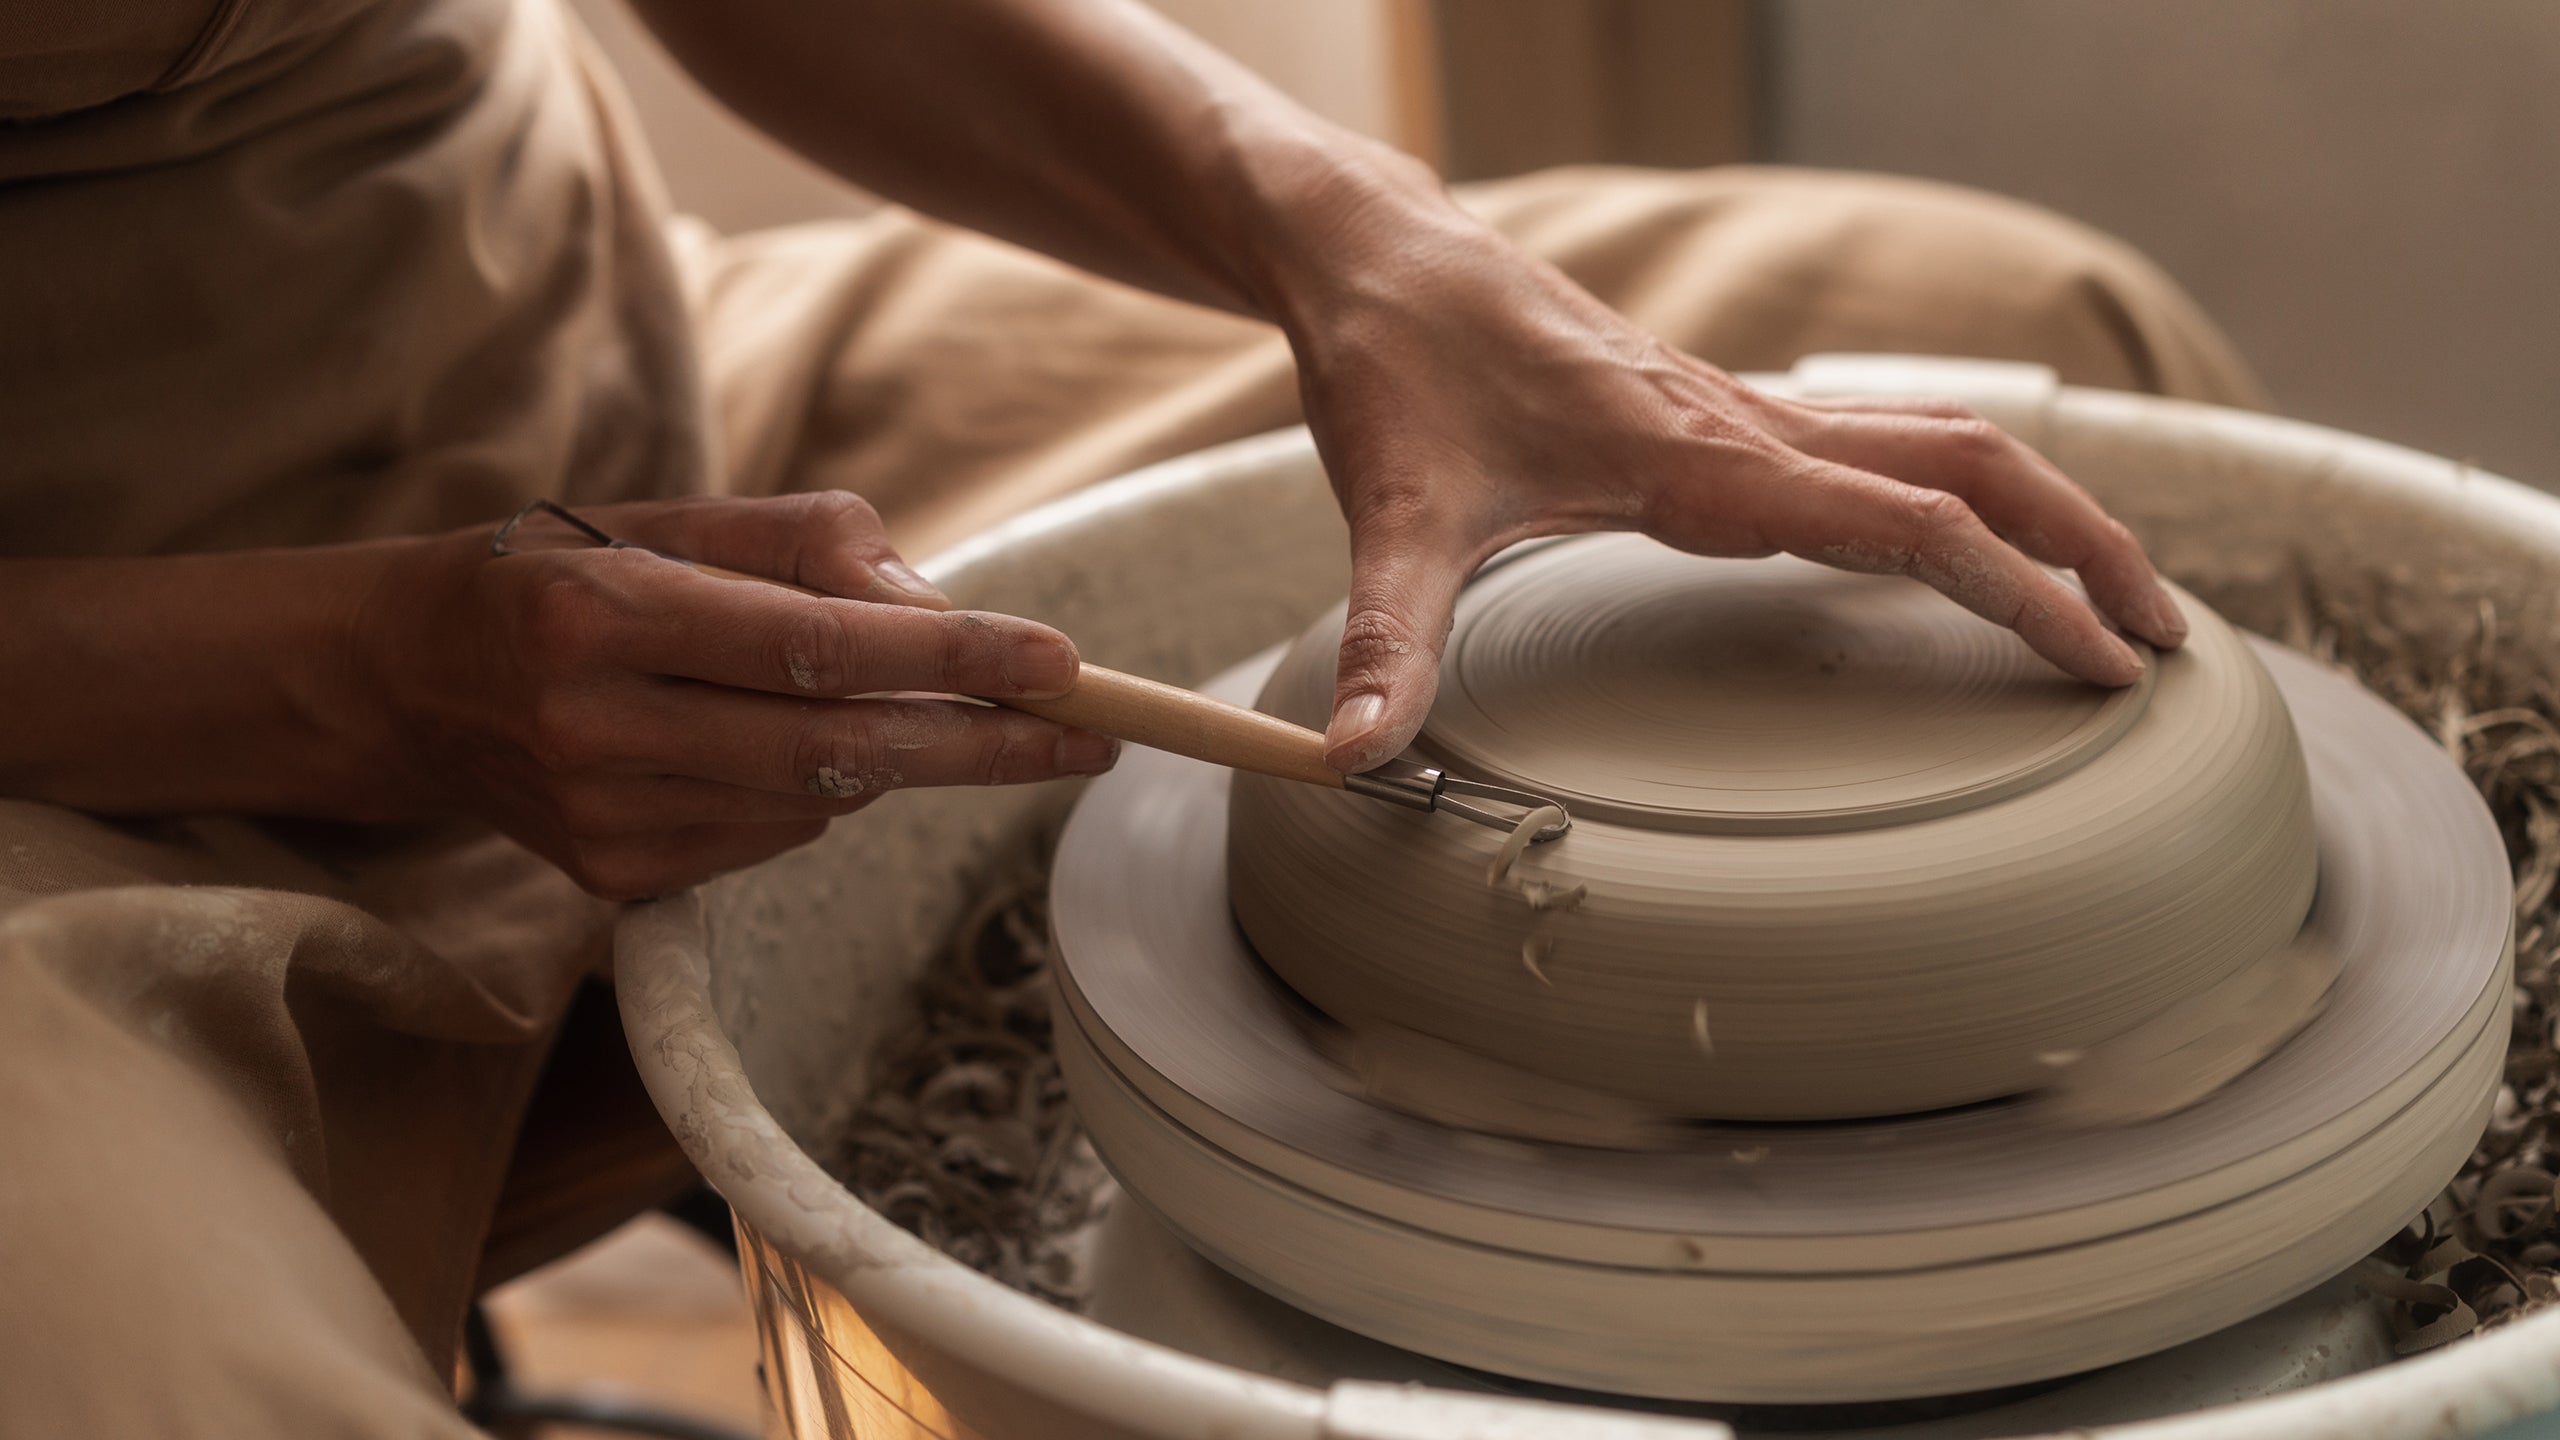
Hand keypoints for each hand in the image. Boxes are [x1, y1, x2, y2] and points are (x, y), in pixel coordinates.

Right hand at [356, 494, 1114, 898]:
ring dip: (895, 755)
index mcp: (604, 613)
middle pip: (838, 750)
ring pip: (819, 800)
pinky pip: (776, 838)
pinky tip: (779, 743)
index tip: (1057, 659)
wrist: (410, 680)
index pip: (817, 645)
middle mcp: (596, 727)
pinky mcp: (614, 880)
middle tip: (1090, 735)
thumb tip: (937, 609)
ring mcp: (603, 819)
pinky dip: (818, 791)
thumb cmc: (567, 574)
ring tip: (911, 705)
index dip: (952, 657)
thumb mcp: (675, 516)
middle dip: (982, 744)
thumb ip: (812, 543)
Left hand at [1285, 213, 2187, 772]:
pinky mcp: (1720, 414)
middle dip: (2084, 549)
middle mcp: (1748, 426)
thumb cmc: (1399, 375)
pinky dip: (1964, 489)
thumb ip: (1390, 634)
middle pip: (1975, 465)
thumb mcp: (1394, 511)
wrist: (1386, 264)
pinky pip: (1883, 443)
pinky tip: (1969, 542)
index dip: (2022, 595)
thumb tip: (1359, 755)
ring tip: (2110, 598)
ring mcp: (1744, 413)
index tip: (2105, 666)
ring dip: (2041, 511)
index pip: (1915, 525)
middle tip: (2161, 643)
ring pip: (1943, 440)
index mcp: (1704, 458)